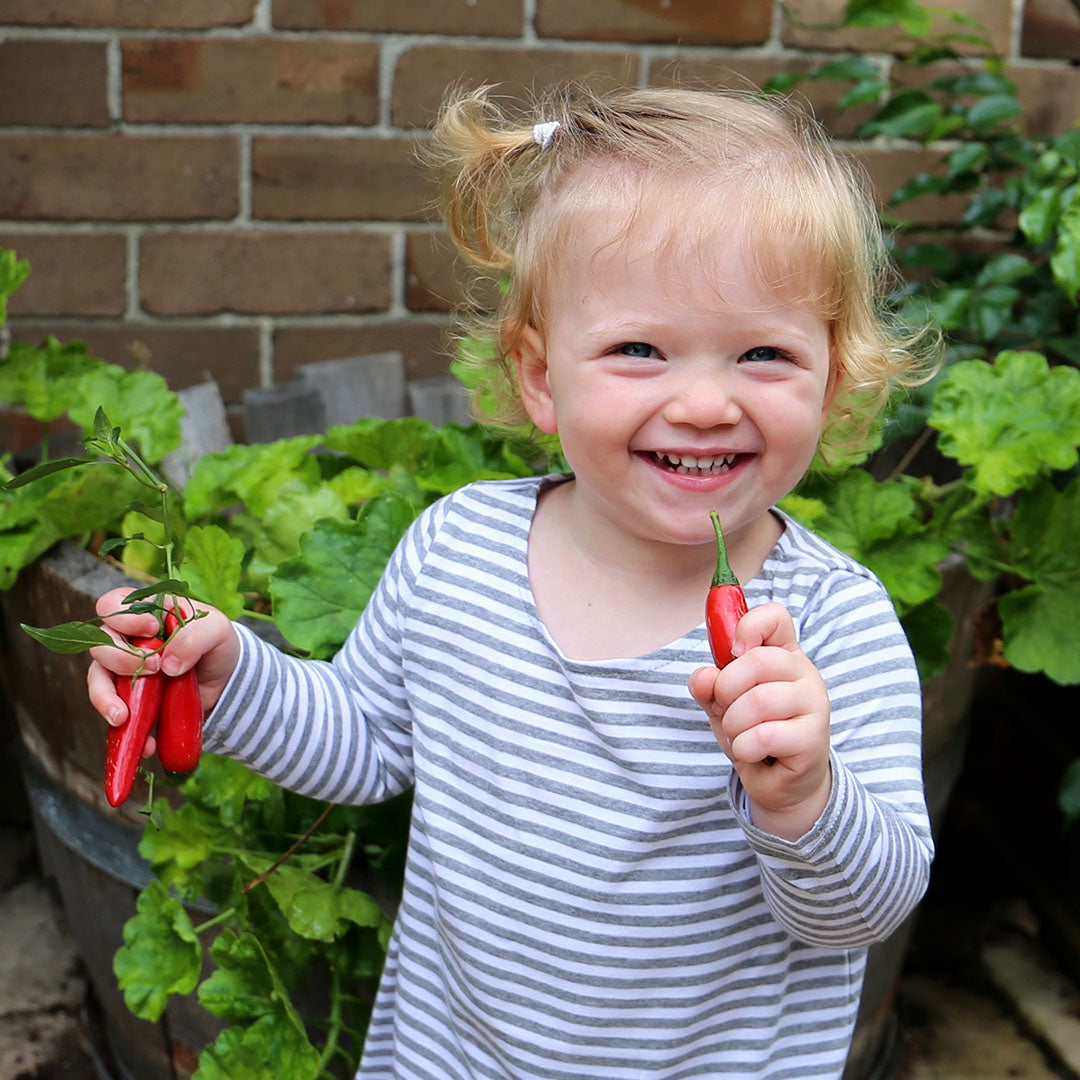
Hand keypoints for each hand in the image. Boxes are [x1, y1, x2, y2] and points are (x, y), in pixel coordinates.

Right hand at [87, 588, 239, 756]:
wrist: (226, 681)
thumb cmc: (217, 644)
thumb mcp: (217, 630)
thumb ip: (194, 636)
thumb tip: (168, 664)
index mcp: (144, 612)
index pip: (112, 604)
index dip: (123, 617)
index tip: (151, 629)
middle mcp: (126, 639)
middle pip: (99, 642)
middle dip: (119, 657)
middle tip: (154, 669)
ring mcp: (124, 670)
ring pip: (96, 679)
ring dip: (104, 698)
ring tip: (123, 716)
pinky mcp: (130, 698)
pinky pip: (115, 713)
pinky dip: (126, 730)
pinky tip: (146, 744)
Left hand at [689, 602, 831, 839]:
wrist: (780, 783)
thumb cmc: (754, 733)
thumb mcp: (723, 705)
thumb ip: (710, 686)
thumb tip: (702, 677)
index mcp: (783, 655)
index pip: (776, 618)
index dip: (749, 626)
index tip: (732, 651)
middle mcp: (805, 673)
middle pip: (759, 661)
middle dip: (726, 689)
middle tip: (724, 708)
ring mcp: (815, 705)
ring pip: (760, 700)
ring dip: (734, 723)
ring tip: (739, 735)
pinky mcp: (814, 738)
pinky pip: (765, 735)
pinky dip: (744, 747)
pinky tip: (751, 752)